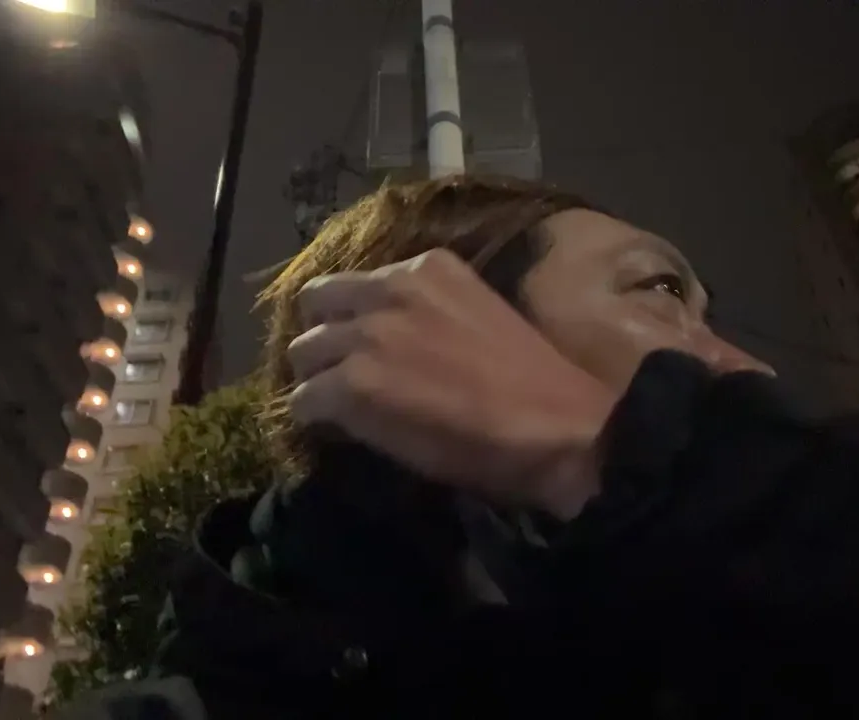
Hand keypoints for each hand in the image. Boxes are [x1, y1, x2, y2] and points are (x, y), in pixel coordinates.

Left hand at [287, 249, 616, 519]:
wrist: (556, 426)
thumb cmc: (532, 382)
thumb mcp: (475, 315)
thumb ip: (427, 313)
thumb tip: (395, 341)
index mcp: (427, 268)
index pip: (358, 281)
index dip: (353, 316)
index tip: (363, 344)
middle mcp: (388, 289)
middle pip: (317, 304)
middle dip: (324, 338)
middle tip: (338, 372)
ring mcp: (365, 336)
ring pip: (303, 353)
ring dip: (317, 379)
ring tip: (338, 407)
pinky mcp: (352, 385)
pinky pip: (304, 401)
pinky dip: (315, 419)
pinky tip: (338, 433)